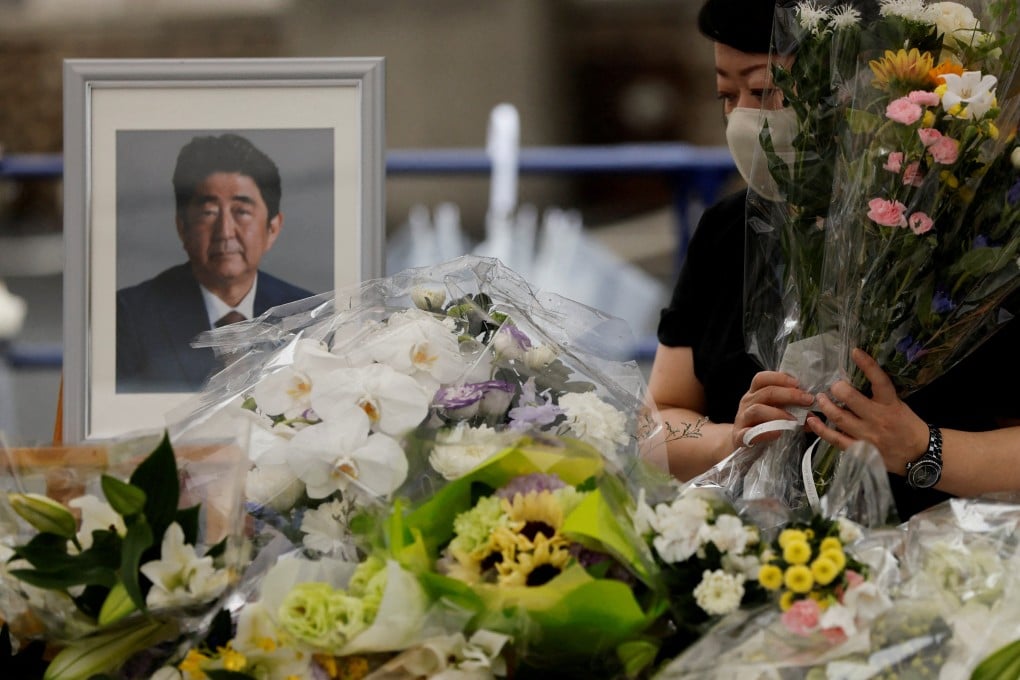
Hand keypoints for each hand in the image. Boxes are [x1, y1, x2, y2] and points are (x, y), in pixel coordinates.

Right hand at [733, 371, 815, 449]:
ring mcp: (742, 419)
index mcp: (755, 393)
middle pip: (765, 392)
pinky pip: (749, 433)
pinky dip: (764, 432)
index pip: (762, 378)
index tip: (798, 383)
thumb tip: (813, 414)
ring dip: (778, 413)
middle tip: (807, 400)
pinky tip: (777, 433)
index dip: (780, 378)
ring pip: (757, 410)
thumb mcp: (774, 413)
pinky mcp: (739, 436)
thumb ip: (792, 411)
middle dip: (788, 394)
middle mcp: (747, 403)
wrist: (740, 444)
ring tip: (794, 420)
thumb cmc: (760, 425)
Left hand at [805, 348, 928, 472]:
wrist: (919, 454)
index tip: (855, 352)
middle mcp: (878, 418)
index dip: (868, 365)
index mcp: (891, 404)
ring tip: (819, 398)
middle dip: (838, 389)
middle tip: (833, 385)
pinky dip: (821, 429)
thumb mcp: (898, 405)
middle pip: (852, 399)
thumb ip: (879, 396)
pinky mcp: (859, 450)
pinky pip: (835, 439)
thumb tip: (855, 380)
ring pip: (839, 418)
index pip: (880, 381)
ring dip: (825, 406)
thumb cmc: (907, 425)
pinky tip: (812, 420)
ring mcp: (867, 435)